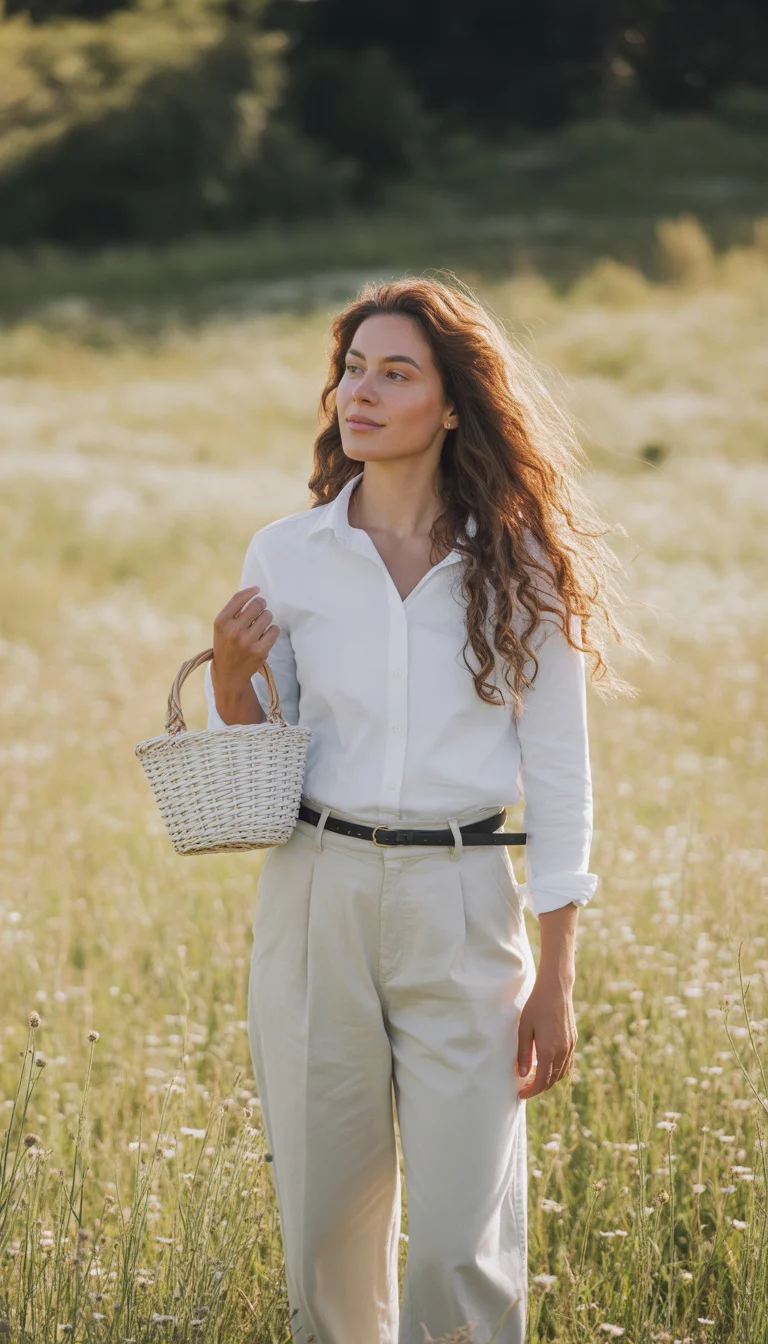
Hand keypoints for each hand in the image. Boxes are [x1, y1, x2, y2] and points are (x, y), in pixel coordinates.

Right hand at [211, 584, 279, 693]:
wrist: (229, 674)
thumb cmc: (227, 644)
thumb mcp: (222, 626)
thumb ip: (234, 609)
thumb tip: (255, 590)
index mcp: (221, 622)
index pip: (239, 598)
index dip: (251, 592)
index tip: (257, 590)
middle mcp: (233, 630)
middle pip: (258, 605)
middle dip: (261, 606)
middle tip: (259, 612)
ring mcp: (247, 641)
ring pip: (268, 616)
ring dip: (266, 619)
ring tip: (259, 628)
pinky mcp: (260, 651)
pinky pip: (275, 630)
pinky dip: (272, 631)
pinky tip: (264, 637)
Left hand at [515, 974, 576, 1099]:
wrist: (556, 990)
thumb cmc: (536, 1007)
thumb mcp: (524, 1029)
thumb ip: (523, 1053)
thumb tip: (522, 1074)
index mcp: (548, 1051)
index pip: (541, 1080)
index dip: (531, 1091)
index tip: (521, 1094)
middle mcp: (562, 1052)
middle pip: (552, 1080)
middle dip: (538, 1088)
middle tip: (525, 1089)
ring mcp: (570, 1046)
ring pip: (561, 1073)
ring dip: (549, 1080)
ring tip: (535, 1080)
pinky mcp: (573, 1040)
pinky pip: (567, 1063)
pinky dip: (557, 1071)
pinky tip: (548, 1068)